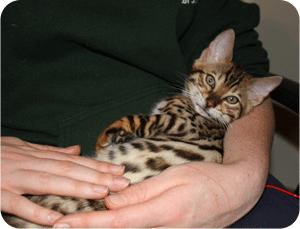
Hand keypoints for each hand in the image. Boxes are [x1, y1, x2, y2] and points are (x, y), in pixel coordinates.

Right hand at [1, 137, 129, 226]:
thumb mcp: (22, 148)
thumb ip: (49, 151)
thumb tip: (75, 150)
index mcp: (35, 154)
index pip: (73, 160)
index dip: (97, 165)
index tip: (118, 170)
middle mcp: (27, 163)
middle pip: (68, 169)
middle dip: (97, 176)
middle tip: (121, 182)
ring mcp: (11, 178)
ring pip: (50, 182)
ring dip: (77, 188)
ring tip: (103, 193)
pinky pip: (17, 204)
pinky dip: (36, 212)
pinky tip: (57, 220)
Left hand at [53, 161, 261, 227]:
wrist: (237, 192)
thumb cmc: (207, 179)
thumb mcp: (173, 177)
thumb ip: (141, 193)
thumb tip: (112, 201)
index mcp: (164, 213)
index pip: (117, 222)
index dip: (89, 224)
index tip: (63, 225)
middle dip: (93, 228)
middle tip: (67, 224)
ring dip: (108, 227)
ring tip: (86, 220)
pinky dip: (126, 227)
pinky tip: (116, 219)